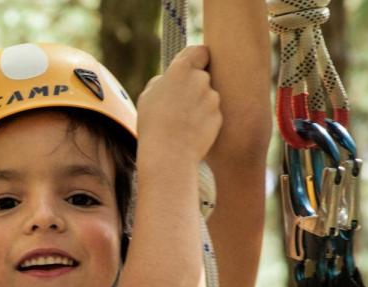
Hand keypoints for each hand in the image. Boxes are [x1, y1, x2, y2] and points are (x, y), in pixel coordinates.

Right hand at [136, 45, 221, 164]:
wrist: (168, 154)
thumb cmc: (153, 124)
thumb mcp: (147, 96)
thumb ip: (162, 81)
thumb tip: (169, 79)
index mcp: (181, 69)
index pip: (200, 50)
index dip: (198, 57)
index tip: (195, 64)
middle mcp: (201, 79)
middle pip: (203, 75)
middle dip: (195, 85)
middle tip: (180, 102)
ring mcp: (213, 98)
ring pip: (208, 96)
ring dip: (199, 104)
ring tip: (182, 121)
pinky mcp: (219, 116)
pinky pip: (212, 114)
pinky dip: (204, 120)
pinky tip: (190, 131)